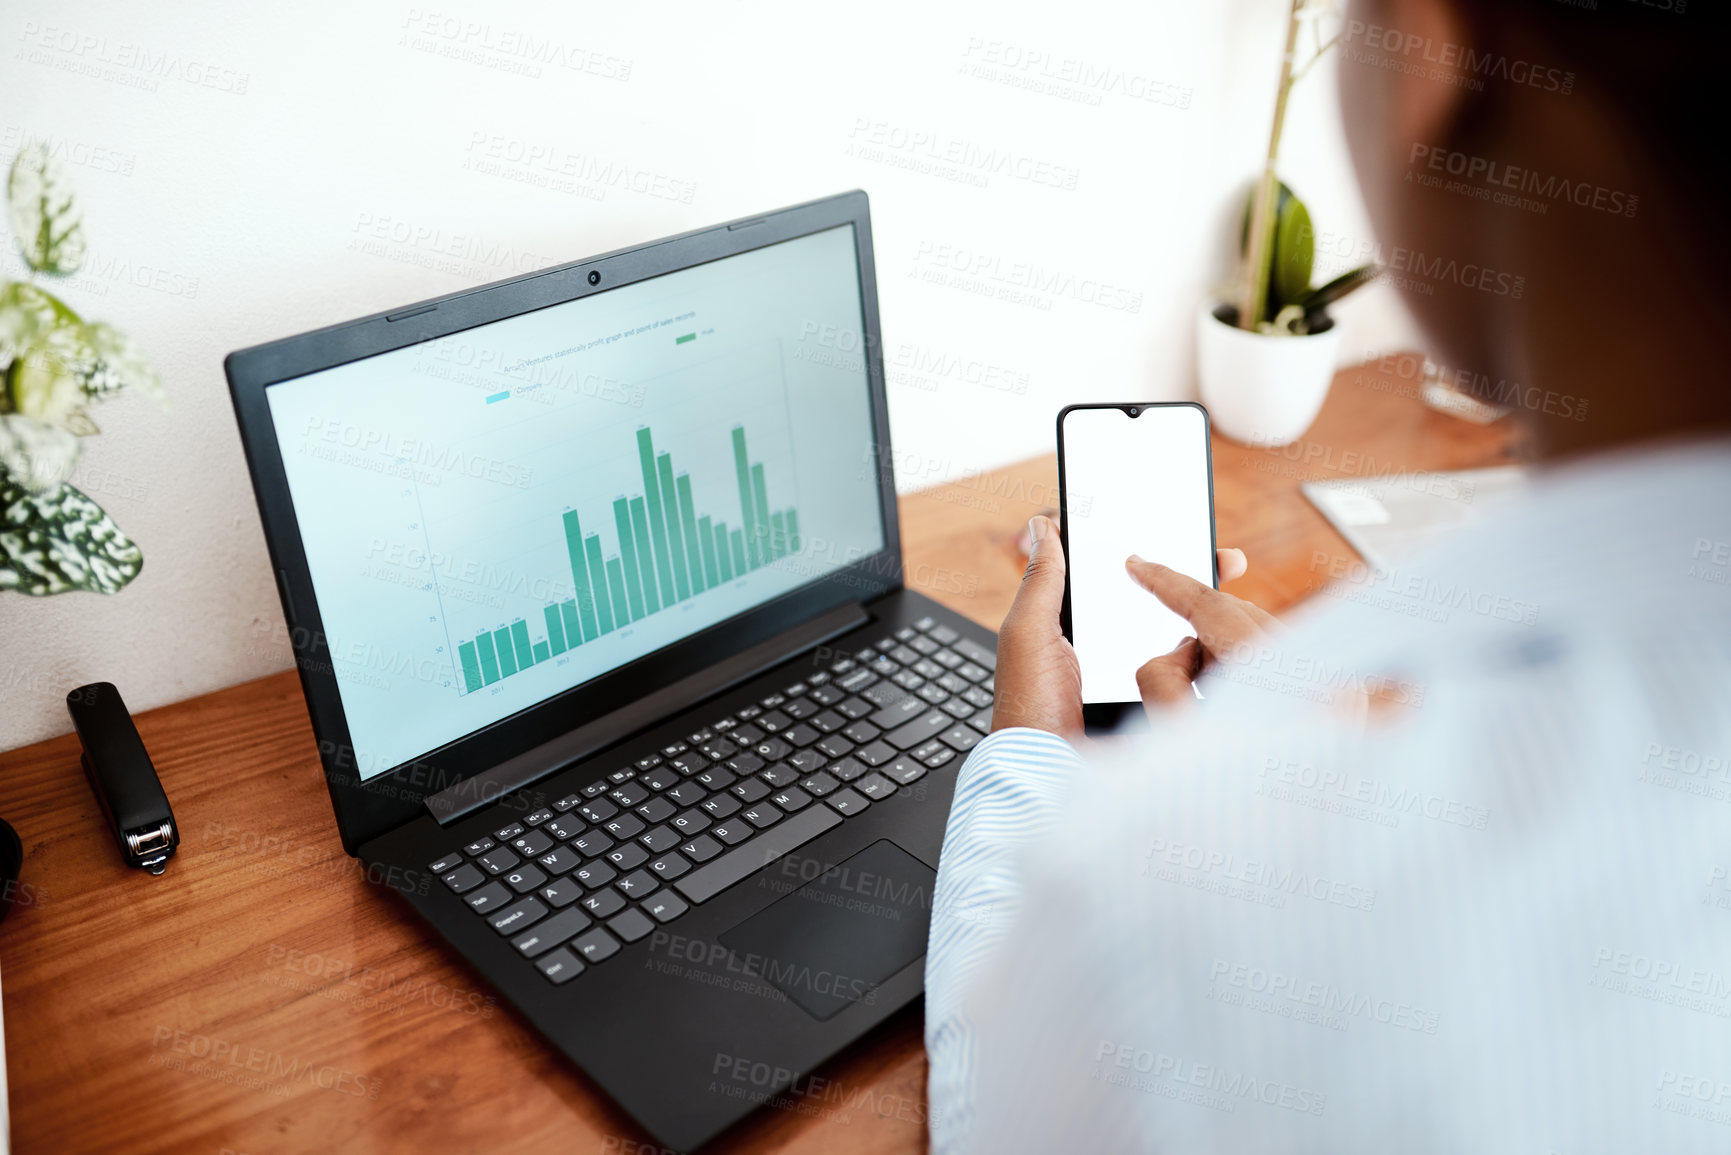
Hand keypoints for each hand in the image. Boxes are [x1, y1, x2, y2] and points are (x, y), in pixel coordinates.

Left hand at [991, 517, 1257, 737]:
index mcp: (1070, 625)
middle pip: (1152, 599)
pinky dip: (1205, 652)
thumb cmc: (1028, 706)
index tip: (1172, 525)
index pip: (1110, 573)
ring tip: (1231, 590)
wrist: (1049, 774)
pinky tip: (1222, 636)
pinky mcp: (1151, 701)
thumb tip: (1043, 526)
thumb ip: (1040, 580)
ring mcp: (1131, 674)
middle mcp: (1105, 646)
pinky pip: (1183, 669)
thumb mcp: (1028, 631)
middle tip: (1223, 558)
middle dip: (1189, 574)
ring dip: (1203, 612)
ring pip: (1174, 631)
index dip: (1140, 547)